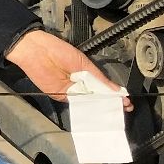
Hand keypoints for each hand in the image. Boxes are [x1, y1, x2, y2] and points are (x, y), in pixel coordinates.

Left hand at [5, 30, 132, 109]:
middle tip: (125, 110)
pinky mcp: (61, 96)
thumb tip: (115, 89)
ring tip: (116, 112)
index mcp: (87, 75)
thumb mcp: (84, 63)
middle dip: (111, 104)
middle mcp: (80, 85)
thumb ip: (99, 79)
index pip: (103, 88)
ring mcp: (71, 92)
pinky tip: (97, 111)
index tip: (126, 102)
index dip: (114, 95)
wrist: (37, 51)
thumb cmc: (59, 51)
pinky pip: (76, 104)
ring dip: (101, 108)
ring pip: (88, 103)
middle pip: (97, 98)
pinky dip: (86, 108)